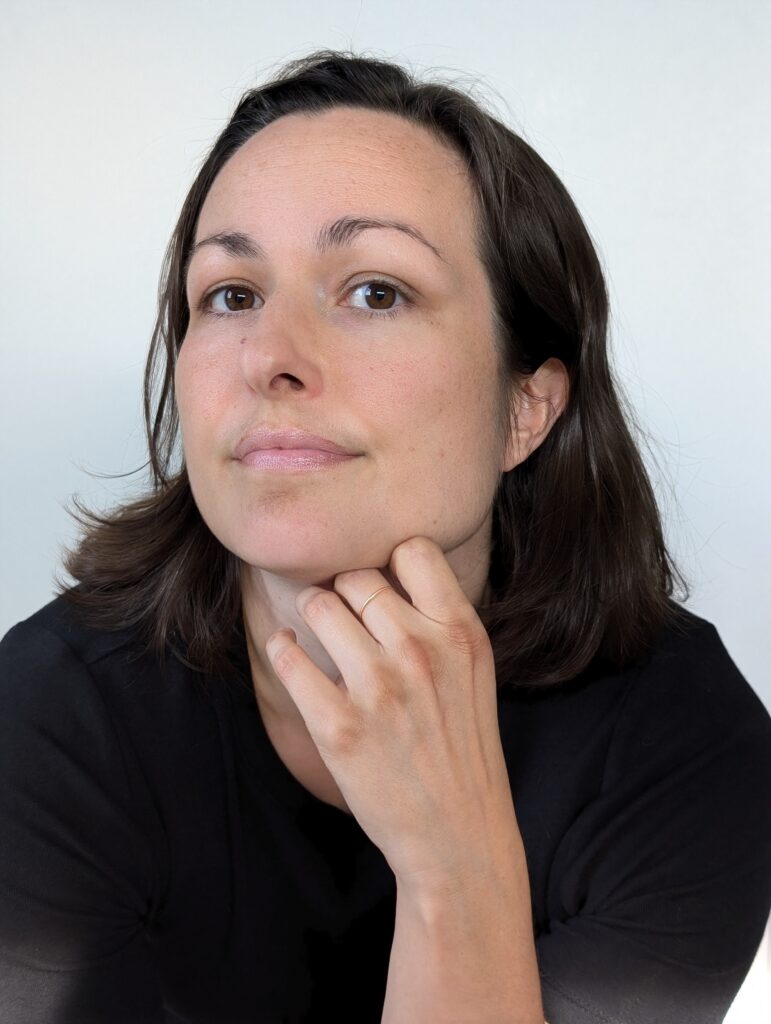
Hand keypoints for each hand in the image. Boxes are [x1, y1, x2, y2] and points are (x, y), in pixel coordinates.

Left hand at [265, 536, 517, 897]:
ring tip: (316, 630)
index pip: (414, 550)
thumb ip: (439, 619)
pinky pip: (289, 657)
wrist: (458, 835)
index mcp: (461, 632)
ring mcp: (378, 687)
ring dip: (313, 613)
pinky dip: (282, 649)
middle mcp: (421, 650)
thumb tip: (386, 567)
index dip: (390, 560)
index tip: (380, 580)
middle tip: (340, 611)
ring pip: (320, 606)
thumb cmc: (462, 746)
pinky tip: (289, 653)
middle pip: (357, 577)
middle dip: (344, 590)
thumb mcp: (473, 672)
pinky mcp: (338, 725)